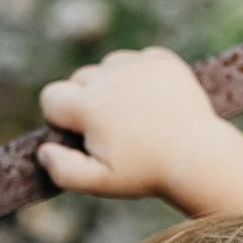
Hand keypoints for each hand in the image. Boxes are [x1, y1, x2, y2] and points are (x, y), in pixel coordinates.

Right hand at [35, 48, 242, 216]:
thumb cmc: (146, 173)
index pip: (51, 96)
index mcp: (89, 105)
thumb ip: (63, 171)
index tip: (78, 134)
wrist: (198, 157)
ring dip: (112, 84)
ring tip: (132, 115)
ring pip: (108, 66)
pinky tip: (152, 101)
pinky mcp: (163, 61)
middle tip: (111, 131)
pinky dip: (140, 76)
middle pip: (78, 78)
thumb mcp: (100, 183)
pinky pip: (138, 60)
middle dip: (85, 101)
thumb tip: (44, 150)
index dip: (58, 117)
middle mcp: (110, 77)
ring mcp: (138, 65)